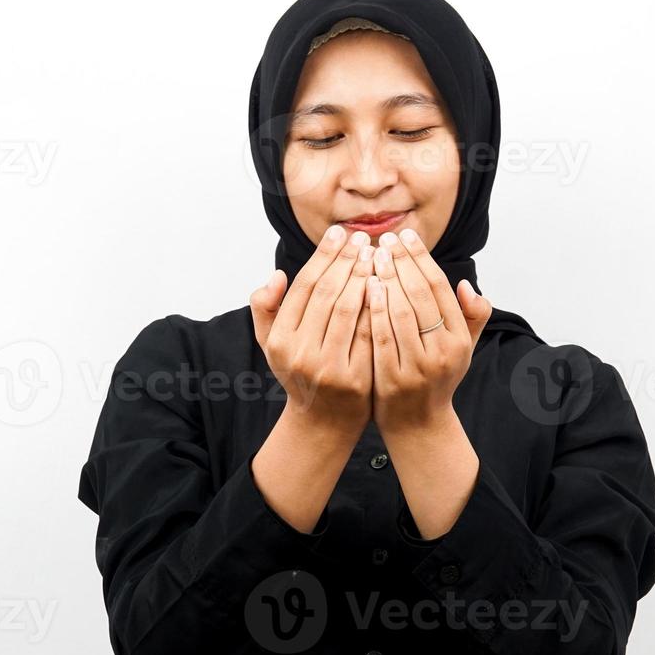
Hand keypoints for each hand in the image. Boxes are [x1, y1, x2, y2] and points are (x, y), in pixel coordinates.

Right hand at [251, 225, 376, 435]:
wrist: (323, 422)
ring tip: (376, 253)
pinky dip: (379, 306)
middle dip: (346, 260)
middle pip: (327, 294)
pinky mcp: (356, 379)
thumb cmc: (299, 372)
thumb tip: (278, 275)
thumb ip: (265, 308)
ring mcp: (328, 368)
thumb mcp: (271, 344)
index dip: (323, 255)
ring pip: (349, 310)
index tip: (339, 232)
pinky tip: (388, 284)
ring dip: (365, 277)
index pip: (304, 286)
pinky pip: (370, 334)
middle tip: (362, 237)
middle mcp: (301, 353)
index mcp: (280, 339)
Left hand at [364, 228, 491, 433]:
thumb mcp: (462, 349)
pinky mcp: (393, 379)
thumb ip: (471, 316)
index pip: (440, 288)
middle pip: (420, 295)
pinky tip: (364, 287)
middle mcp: (443, 352)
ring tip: (371, 255)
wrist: (418, 425)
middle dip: (401, 262)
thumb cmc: (436, 378)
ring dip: (386, 279)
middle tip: (383, 238)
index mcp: (460, 339)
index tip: (405, 236)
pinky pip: (381, 337)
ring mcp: (418, 367)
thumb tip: (466, 285)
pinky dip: (373, 309)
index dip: (422, 258)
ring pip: (401, 313)